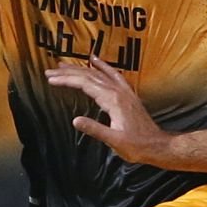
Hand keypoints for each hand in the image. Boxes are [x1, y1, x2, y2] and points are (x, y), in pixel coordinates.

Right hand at [45, 55, 170, 163]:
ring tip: (64, 64)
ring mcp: (123, 90)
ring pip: (98, 74)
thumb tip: (75, 120)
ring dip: (80, 68)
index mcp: (112, 100)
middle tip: (50, 71)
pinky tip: (95, 60)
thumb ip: (95, 129)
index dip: (66, 80)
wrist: (156, 144)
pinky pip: (113, 74)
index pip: (85, 84)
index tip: (50, 79)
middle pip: (89, 76)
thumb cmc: (136, 145)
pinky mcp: (127, 93)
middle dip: (68, 72)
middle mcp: (117, 91)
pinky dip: (102, 66)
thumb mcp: (114, 140)